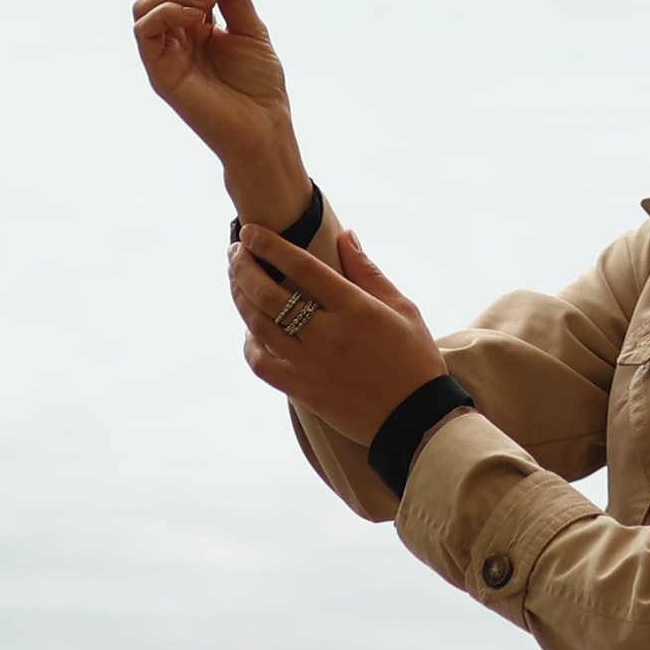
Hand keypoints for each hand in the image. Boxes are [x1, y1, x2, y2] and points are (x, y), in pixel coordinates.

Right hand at [133, 0, 308, 222]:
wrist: (264, 126)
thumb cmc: (260, 83)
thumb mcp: (250, 26)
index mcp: (198, 21)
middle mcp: (176, 33)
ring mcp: (165, 51)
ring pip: (144, 2)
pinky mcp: (158, 71)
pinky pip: (144, 29)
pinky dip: (168, 10)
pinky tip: (198, 16)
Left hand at [231, 224, 447, 444]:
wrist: (415, 417)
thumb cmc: (414, 357)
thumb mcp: (402, 307)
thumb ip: (368, 271)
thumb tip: (345, 235)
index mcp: (353, 308)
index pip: (302, 267)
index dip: (271, 246)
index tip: (250, 231)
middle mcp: (327, 334)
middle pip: (269, 295)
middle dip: (244, 267)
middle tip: (234, 250)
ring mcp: (310, 365)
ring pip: (259, 326)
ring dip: (241, 299)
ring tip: (236, 280)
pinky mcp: (302, 390)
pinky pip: (263, 364)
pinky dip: (250, 344)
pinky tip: (251, 329)